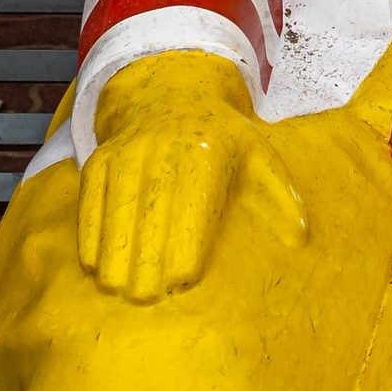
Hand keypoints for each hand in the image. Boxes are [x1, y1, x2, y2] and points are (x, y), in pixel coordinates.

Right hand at [75, 51, 308, 302]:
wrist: (171, 91)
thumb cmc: (222, 137)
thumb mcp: (259, 153)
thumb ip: (282, 195)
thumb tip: (301, 236)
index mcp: (206, 154)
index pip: (191, 212)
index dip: (184, 250)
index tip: (183, 282)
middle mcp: (163, 151)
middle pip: (149, 216)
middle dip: (144, 261)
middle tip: (146, 299)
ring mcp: (127, 154)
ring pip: (115, 212)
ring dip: (113, 255)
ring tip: (118, 290)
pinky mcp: (100, 159)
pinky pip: (90, 202)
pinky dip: (90, 235)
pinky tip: (95, 265)